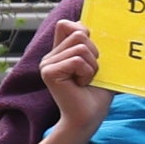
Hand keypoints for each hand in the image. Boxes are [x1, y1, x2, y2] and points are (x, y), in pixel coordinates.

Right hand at [29, 16, 112, 143]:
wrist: (89, 118)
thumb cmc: (96, 94)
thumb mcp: (97, 65)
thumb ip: (89, 45)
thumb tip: (83, 25)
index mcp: (60, 53)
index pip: (65, 25)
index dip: (82, 31)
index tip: (92, 52)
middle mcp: (50, 57)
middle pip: (78, 34)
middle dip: (94, 53)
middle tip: (89, 73)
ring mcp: (47, 64)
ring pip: (81, 48)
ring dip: (92, 66)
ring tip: (85, 81)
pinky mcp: (49, 72)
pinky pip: (77, 61)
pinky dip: (87, 73)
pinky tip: (80, 85)